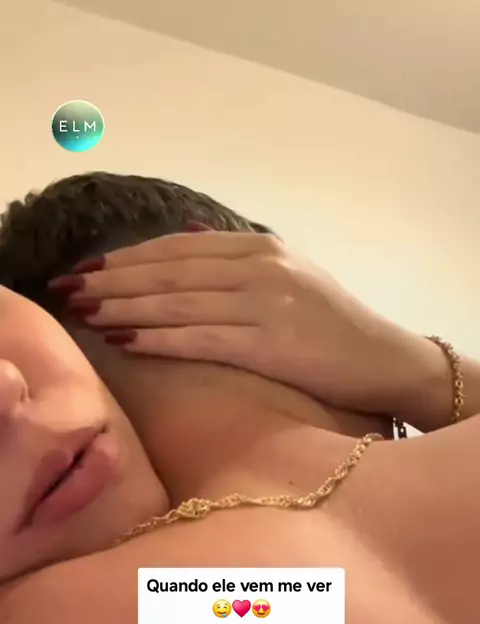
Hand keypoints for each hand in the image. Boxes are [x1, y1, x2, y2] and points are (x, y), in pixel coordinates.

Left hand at [51, 229, 433, 417]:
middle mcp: (261, 267)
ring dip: (126, 309)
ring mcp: (267, 304)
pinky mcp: (272, 344)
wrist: (384, 358)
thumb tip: (183, 237)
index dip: (126, 259)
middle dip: (113, 281)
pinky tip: (126, 342)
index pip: (177, 248)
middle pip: (169, 272)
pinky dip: (159, 340)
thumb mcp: (288, 275)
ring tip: (86, 315)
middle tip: (69, 289)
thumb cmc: (333, 324)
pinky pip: (201, 339)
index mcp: (260, 248)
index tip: (86, 268)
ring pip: (179, 303)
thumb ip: (236, 257)